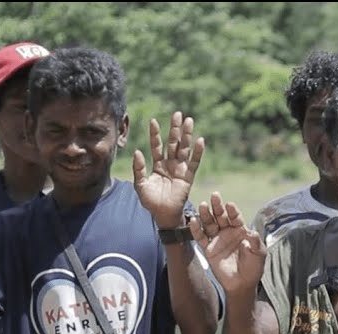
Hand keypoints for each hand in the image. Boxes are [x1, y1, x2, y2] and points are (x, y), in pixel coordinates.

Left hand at [133, 111, 204, 227]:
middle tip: (177, 114)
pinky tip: (200, 141)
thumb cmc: (151, 201)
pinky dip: (197, 152)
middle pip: (173, 143)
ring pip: (184, 149)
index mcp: (158, 166)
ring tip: (189, 120)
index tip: (153, 120)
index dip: (155, 134)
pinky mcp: (188, 177)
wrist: (163, 215)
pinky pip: (194, 162)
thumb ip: (139, 168)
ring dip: (187, 135)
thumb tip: (138, 151)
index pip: (157, 146)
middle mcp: (170, 165)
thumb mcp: (140, 184)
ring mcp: (180, 170)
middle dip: (175, 129)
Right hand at [190, 192, 264, 295]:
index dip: (233, 211)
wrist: (242, 284)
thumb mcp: (259, 255)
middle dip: (218, 206)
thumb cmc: (253, 268)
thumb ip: (256, 243)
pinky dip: (196, 229)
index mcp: (241, 230)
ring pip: (210, 224)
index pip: (236, 217)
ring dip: (206, 215)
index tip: (230, 205)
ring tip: (203, 205)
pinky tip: (193, 221)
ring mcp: (217, 239)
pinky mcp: (209, 249)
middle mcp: (228, 232)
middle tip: (214, 196)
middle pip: (221, 216)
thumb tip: (252, 234)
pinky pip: (201, 237)